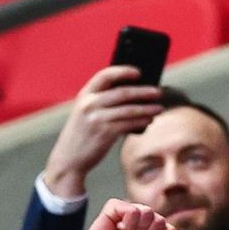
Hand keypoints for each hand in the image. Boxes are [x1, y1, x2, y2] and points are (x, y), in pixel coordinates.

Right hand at [42, 68, 164, 198]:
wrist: (69, 158)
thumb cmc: (83, 134)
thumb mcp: (86, 113)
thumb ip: (103, 103)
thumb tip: (136, 96)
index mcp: (84, 95)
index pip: (104, 76)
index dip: (122, 71)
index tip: (139, 72)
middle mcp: (89, 104)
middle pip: (122, 93)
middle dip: (143, 91)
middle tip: (158, 92)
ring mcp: (96, 118)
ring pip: (129, 110)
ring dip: (147, 108)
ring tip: (159, 108)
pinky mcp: (104, 133)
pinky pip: (129, 124)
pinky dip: (142, 121)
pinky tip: (150, 121)